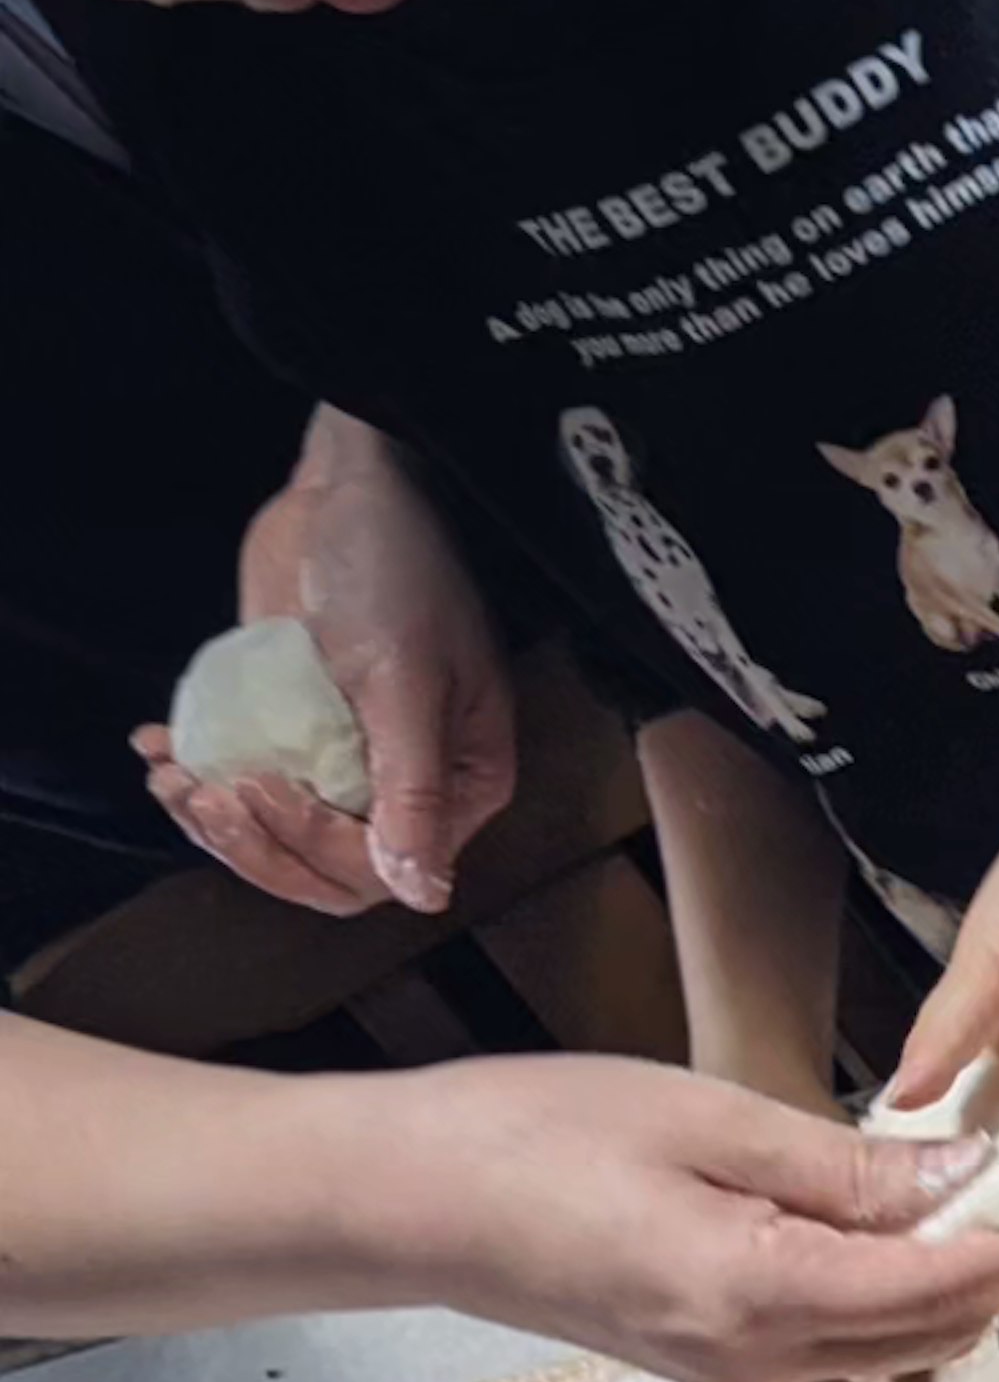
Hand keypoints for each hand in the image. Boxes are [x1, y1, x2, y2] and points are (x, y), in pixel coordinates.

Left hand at [135, 418, 515, 919]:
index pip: (380, 870)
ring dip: (212, 819)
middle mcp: (404, 785)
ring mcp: (343, 755)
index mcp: (457, 787)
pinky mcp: (291, 720)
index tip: (257, 787)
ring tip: (167, 774)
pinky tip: (158, 745)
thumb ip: (413, 791)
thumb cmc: (399, 572)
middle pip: (324, 870)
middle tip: (199, 795)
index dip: (310, 848)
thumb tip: (424, 897)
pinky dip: (195, 769)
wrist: (353, 484)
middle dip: (253, 847)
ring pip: (276, 832)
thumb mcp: (404, 683)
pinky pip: (246, 772)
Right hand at [387, 1058, 998, 1381]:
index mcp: (760, 1294)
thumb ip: (846, 1163)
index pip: (937, 1289)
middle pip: (928, 1336)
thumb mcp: (706, 1119)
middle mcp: (754, 1357)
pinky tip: (891, 1240)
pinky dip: (883, 1307)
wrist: (403, 1203)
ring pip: (885, 1354)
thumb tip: (967, 1175)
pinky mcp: (705, 1365)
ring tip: (982, 1211)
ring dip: (948, 1297)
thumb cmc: (534, 1136)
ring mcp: (727, 1373)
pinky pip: (828, 1352)